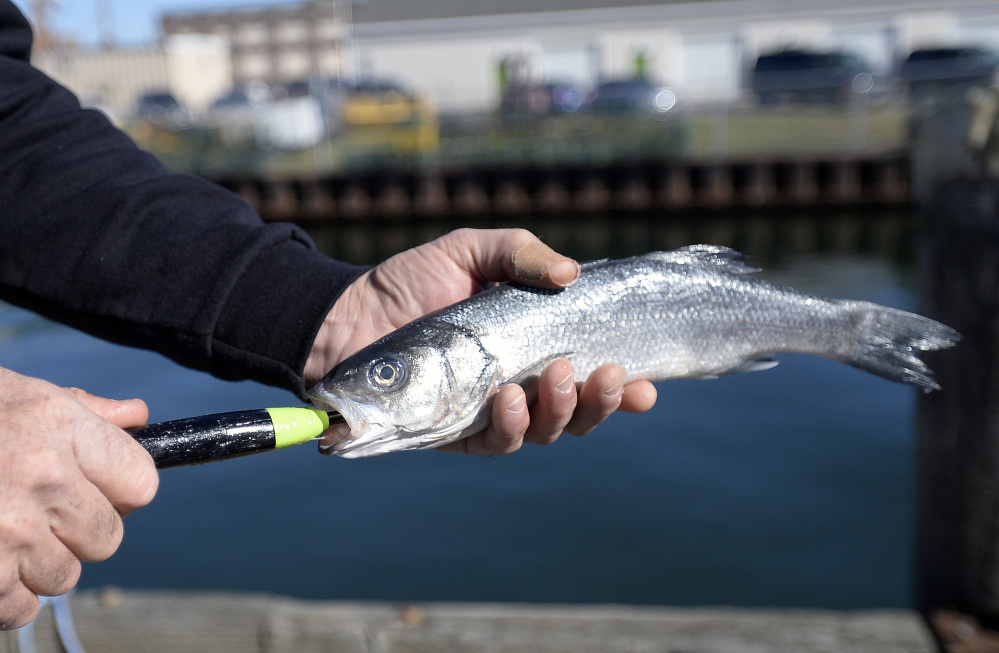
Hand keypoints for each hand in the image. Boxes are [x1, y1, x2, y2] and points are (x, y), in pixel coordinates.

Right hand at [0, 368, 157, 629]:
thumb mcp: (12, 391)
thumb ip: (79, 410)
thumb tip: (138, 418)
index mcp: (56, 424)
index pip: (141, 481)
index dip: (120, 491)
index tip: (99, 491)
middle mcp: (40, 476)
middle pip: (107, 538)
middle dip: (76, 532)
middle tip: (35, 514)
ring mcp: (7, 530)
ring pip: (64, 577)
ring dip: (36, 566)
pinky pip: (18, 608)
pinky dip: (3, 598)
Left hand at [305, 228, 656, 454]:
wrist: (350, 311)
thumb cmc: (414, 280)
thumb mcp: (472, 250)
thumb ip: (521, 254)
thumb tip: (572, 273)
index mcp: (534, 348)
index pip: (592, 374)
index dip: (625, 387)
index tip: (648, 384)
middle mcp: (522, 385)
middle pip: (579, 412)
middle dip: (602, 401)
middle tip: (606, 374)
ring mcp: (491, 413)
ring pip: (546, 432)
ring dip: (563, 411)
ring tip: (559, 377)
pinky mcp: (456, 432)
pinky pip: (497, 442)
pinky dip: (512, 426)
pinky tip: (511, 399)